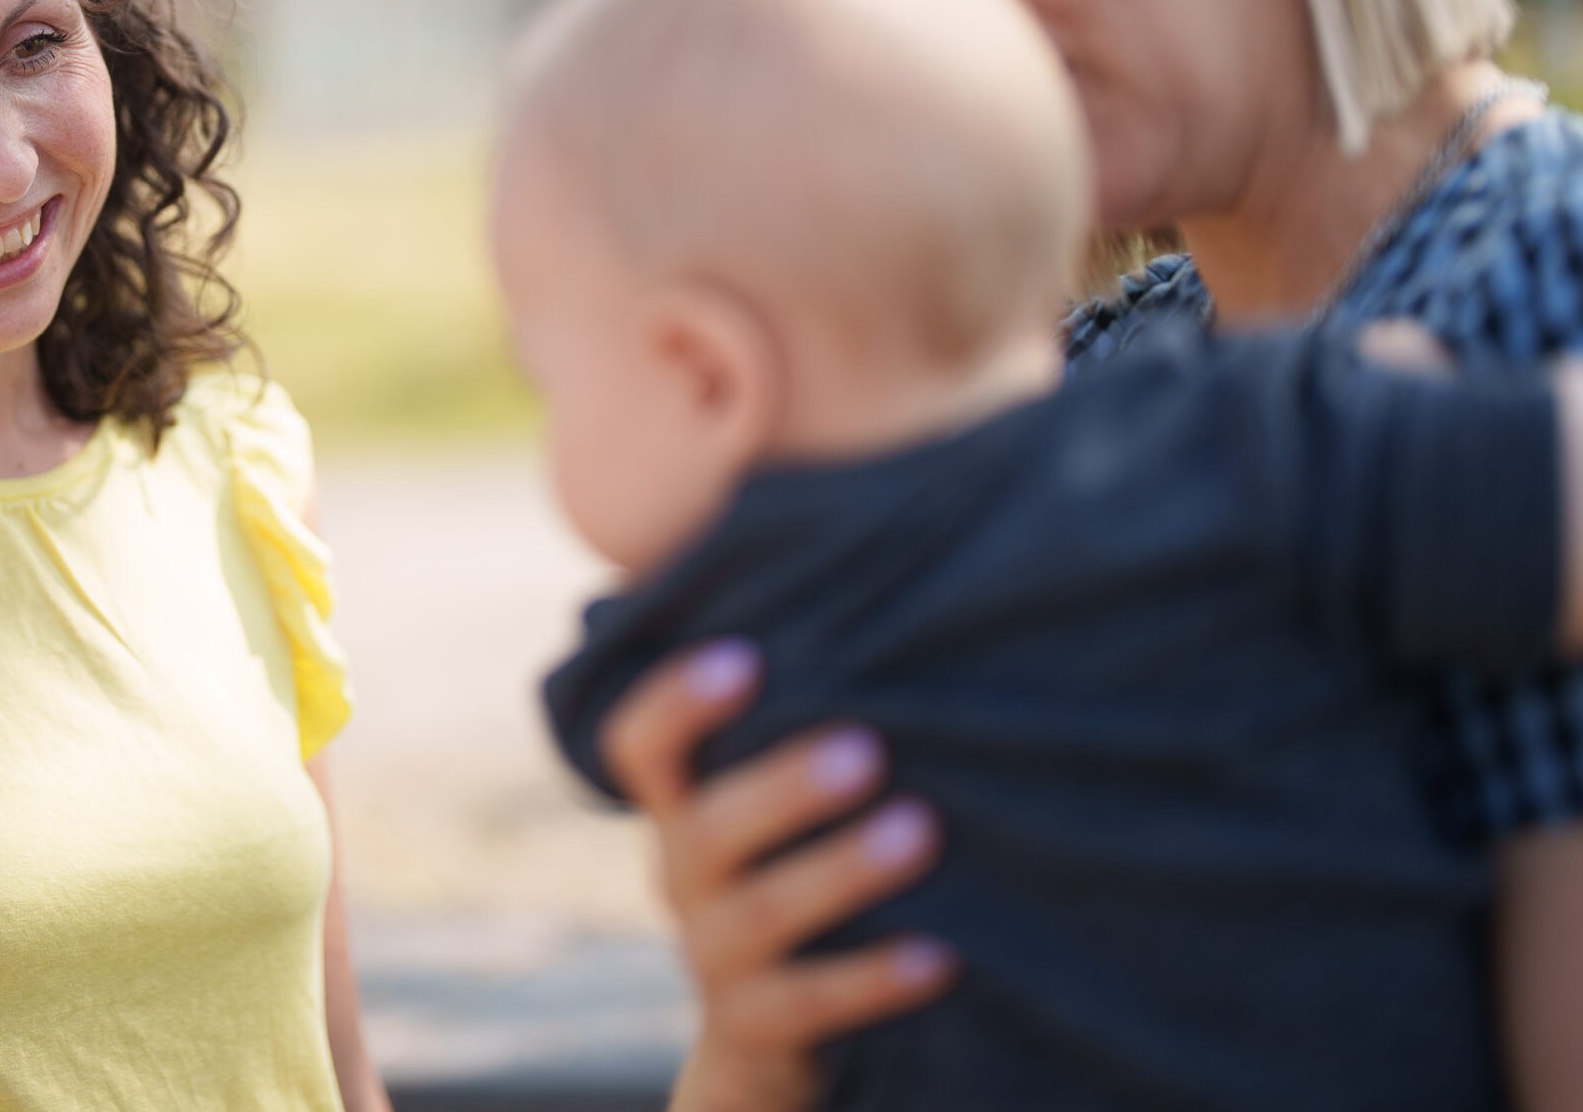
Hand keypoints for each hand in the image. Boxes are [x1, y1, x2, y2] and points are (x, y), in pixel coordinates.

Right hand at [599, 640, 954, 1111]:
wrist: (769, 1027)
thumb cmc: (795, 861)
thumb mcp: (771, 794)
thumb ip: (798, 711)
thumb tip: (864, 554)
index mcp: (680, 804)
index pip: (640, 744)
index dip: (679, 701)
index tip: (746, 655)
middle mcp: (681, 873)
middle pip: (703, 826)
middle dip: (784, 784)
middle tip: (869, 747)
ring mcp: (712, 953)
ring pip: (760, 912)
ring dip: (840, 869)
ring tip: (921, 828)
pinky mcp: (752, 1025)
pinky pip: (808, 1003)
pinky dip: (873, 979)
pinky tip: (942, 955)